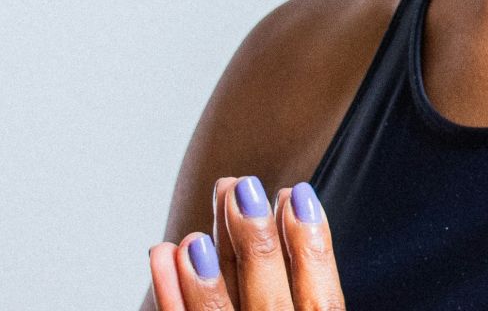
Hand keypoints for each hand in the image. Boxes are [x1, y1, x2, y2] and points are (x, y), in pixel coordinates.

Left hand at [148, 175, 346, 309]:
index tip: (298, 194)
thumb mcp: (309, 304)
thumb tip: (297, 202)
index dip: (315, 249)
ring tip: (200, 227)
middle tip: (244, 188)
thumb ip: (311, 283)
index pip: (322, 302)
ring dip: (210, 273)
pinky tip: (165, 251)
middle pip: (269, 304)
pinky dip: (169, 293)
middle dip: (256, 245)